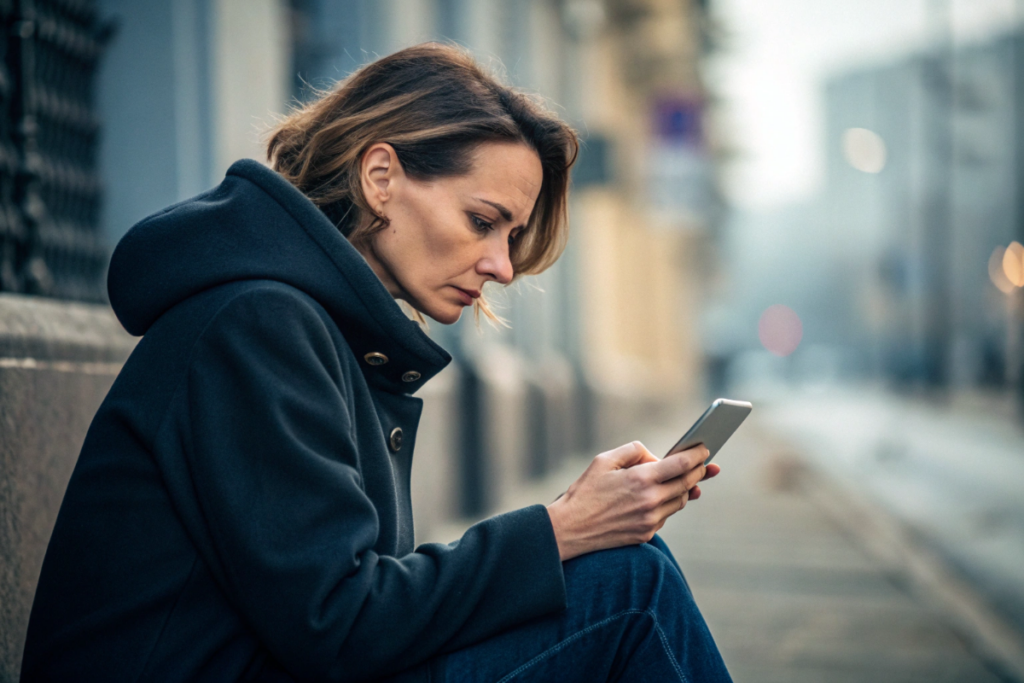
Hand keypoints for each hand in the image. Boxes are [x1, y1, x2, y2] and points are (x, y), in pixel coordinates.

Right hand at [545, 441, 715, 561]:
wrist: (570, 529)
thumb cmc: (585, 491)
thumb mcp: (604, 460)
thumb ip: (633, 451)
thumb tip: (655, 456)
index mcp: (641, 478)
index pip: (681, 464)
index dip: (696, 455)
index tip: (705, 449)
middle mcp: (650, 500)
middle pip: (687, 484)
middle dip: (699, 472)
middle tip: (705, 464)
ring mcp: (650, 520)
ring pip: (680, 501)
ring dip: (686, 489)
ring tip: (688, 479)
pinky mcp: (646, 534)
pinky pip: (666, 515)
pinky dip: (669, 503)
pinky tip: (666, 496)